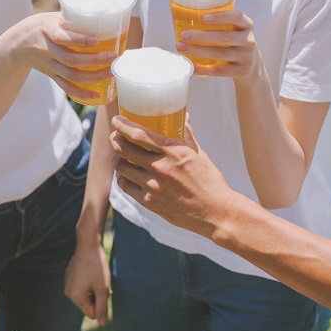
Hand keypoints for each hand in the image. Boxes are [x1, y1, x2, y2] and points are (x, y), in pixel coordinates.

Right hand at [8, 12, 115, 102]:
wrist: (18, 44)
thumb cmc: (42, 26)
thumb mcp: (53, 17)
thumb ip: (73, 19)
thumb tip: (103, 18)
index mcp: (46, 30)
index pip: (62, 37)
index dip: (79, 40)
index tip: (95, 40)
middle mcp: (47, 50)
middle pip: (70, 59)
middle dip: (94, 60)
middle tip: (113, 56)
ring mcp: (49, 66)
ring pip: (71, 75)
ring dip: (93, 76)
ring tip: (110, 72)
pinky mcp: (52, 76)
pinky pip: (66, 87)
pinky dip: (82, 93)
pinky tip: (97, 94)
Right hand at [65, 235, 111, 326]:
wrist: (88, 244)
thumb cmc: (97, 267)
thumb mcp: (102, 289)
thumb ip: (102, 308)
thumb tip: (102, 324)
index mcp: (75, 297)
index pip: (91, 313)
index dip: (101, 305)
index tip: (105, 292)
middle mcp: (69, 292)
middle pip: (88, 304)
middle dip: (98, 297)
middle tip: (103, 283)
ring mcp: (68, 283)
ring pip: (87, 294)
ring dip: (95, 289)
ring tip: (99, 277)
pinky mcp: (70, 276)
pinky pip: (82, 285)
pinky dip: (90, 282)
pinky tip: (93, 271)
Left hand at [109, 116, 241, 237]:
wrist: (215, 212)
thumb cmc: (210, 181)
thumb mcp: (199, 154)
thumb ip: (187, 135)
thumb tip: (183, 117)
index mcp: (174, 152)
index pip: (139, 135)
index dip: (123, 126)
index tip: (117, 121)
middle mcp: (160, 168)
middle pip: (124, 149)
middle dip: (115, 140)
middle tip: (115, 137)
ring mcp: (153, 187)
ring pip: (122, 168)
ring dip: (117, 159)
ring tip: (119, 156)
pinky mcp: (150, 203)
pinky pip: (127, 187)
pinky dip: (122, 179)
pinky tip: (124, 175)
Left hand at [176, 10, 259, 79]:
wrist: (252, 65)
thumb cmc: (236, 42)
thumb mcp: (236, 30)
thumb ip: (221, 23)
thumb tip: (187, 16)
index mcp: (247, 25)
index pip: (237, 17)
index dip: (221, 16)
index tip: (204, 17)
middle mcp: (248, 40)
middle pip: (224, 37)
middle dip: (202, 36)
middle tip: (184, 34)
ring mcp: (245, 57)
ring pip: (220, 53)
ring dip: (198, 51)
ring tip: (182, 47)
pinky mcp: (240, 71)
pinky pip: (219, 71)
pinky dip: (203, 69)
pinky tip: (191, 66)